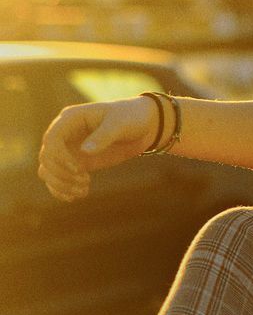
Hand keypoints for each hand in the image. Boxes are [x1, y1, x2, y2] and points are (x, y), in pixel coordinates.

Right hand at [37, 96, 160, 201]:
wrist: (143, 125)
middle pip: (47, 158)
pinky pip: (57, 179)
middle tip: (85, 181)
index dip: (60, 157)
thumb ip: (104, 136)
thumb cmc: (130, 117)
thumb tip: (84, 152)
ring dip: (61, 185)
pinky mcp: (74, 163)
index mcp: (71, 118)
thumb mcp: (121, 123)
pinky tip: (76, 196)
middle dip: (61, 174)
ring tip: (83, 191)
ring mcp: (68, 149)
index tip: (78, 169)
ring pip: (47, 171)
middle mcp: (64, 134)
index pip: (52, 139)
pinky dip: (62, 190)